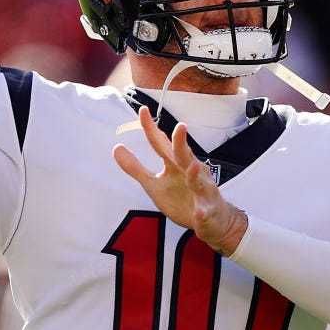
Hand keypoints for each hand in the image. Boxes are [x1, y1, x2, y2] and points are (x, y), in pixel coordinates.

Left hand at [113, 106, 248, 255]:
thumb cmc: (183, 196)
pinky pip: (206, 211)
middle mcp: (191, 172)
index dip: (152, 129)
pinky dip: (203, 212)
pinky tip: (199, 213)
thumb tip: (116, 147)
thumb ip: (136, 167)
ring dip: (195, 174)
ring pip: (199, 180)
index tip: (143, 110)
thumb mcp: (154, 183)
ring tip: (191, 166)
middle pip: (185, 155)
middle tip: (180, 127)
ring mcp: (202, 191)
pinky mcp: (208, 210)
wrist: (213, 220)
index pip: (162, 144)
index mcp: (176, 164)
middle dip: (182, 143)